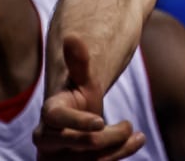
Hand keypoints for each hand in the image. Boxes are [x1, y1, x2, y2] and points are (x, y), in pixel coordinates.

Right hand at [36, 34, 145, 159]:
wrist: (73, 127)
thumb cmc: (78, 100)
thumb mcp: (82, 81)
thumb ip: (79, 62)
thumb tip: (72, 35)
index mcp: (48, 115)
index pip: (57, 118)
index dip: (78, 122)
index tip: (100, 121)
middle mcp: (46, 141)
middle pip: (82, 143)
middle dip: (111, 136)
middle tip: (129, 125)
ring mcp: (56, 159)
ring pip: (91, 160)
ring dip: (119, 149)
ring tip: (138, 136)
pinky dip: (118, 156)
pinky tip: (134, 144)